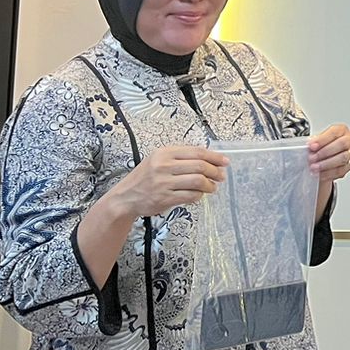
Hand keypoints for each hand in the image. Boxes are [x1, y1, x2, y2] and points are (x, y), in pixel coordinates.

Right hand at [109, 145, 227, 216]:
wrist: (125, 197)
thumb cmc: (144, 178)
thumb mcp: (158, 160)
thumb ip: (180, 157)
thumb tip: (208, 159)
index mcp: (164, 153)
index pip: (196, 152)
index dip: (214, 157)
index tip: (224, 161)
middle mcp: (163, 166)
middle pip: (200, 166)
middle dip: (215, 171)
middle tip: (221, 176)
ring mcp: (164, 183)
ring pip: (197, 181)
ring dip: (209, 185)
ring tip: (212, 187)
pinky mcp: (164, 198)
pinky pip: (190, 195)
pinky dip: (199, 195)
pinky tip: (199, 195)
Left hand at [308, 124, 349, 181]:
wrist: (326, 155)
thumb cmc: (323, 145)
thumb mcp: (318, 140)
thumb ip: (314, 142)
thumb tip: (306, 147)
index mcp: (342, 130)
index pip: (334, 133)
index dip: (322, 140)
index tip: (311, 146)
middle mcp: (349, 140)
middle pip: (341, 144)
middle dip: (325, 152)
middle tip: (312, 158)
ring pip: (342, 158)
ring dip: (326, 164)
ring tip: (314, 167)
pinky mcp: (348, 166)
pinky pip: (340, 170)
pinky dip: (328, 173)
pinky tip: (319, 174)